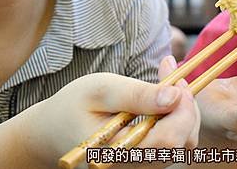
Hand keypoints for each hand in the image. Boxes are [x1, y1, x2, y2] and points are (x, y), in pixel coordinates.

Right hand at [18, 67, 198, 166]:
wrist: (50, 133)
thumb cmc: (72, 107)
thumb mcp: (101, 90)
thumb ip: (137, 94)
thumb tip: (175, 96)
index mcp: (119, 153)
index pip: (169, 140)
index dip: (183, 109)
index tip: (177, 80)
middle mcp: (132, 167)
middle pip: (181, 145)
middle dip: (187, 108)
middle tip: (174, 77)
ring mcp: (138, 167)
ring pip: (181, 146)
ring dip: (183, 114)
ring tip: (168, 86)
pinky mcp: (142, 162)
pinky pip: (172, 146)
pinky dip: (175, 121)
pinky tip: (162, 100)